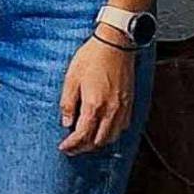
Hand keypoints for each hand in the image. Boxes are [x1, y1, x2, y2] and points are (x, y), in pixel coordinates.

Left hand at [59, 32, 136, 154]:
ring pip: (112, 137)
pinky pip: (122, 127)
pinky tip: (103, 130)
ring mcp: (123, 107)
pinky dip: (111, 134)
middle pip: (98, 141)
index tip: (64, 147)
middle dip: (83, 148)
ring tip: (85, 142)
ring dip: (98, 143)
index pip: (82, 135)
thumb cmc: (92, 58)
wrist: (116, 44)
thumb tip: (67, 122)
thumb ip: (68, 104)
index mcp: (94, 105)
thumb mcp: (71, 79)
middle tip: (72, 148)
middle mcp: (111, 110)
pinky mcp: (130, 102)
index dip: (72, 145)